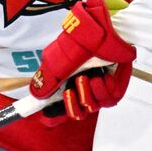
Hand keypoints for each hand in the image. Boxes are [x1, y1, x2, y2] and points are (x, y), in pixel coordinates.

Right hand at [30, 0, 136, 123]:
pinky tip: (101, 76)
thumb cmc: (81, 42)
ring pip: (92, 106)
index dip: (54, 115)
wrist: (104, 32)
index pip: (59, 106)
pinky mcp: (116, 87)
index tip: (48, 117)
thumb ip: (47, 80)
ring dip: (87, 94)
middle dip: (72, 106)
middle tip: (70, 92)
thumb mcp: (57, 62)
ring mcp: (99, 87)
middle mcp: (82, 86)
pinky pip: (108, 99)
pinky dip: (102, 89)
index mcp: (66, 81)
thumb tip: (35, 94)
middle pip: (77, 113)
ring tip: (86, 77)